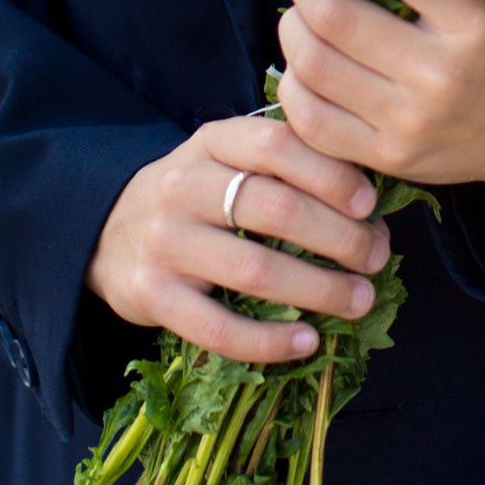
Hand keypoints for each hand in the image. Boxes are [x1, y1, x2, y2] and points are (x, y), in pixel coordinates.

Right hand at [85, 114, 389, 365]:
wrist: (108, 232)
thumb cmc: (197, 197)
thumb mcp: (230, 161)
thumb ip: (289, 167)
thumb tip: (371, 208)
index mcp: (213, 142)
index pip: (278, 145)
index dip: (332, 174)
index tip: (369, 204)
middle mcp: (184, 185)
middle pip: (277, 209)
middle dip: (340, 238)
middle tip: (376, 258)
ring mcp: (164, 241)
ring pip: (255, 270)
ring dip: (320, 290)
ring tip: (359, 300)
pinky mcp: (151, 294)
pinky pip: (219, 328)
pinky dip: (270, 341)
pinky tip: (307, 342)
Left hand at [277, 0, 484, 192]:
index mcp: (475, 20)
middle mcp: (440, 74)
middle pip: (335, 16)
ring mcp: (410, 122)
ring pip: (312, 66)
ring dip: (293, 25)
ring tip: (307, 10)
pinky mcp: (388, 157)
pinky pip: (310, 119)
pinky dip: (294, 82)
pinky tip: (308, 61)